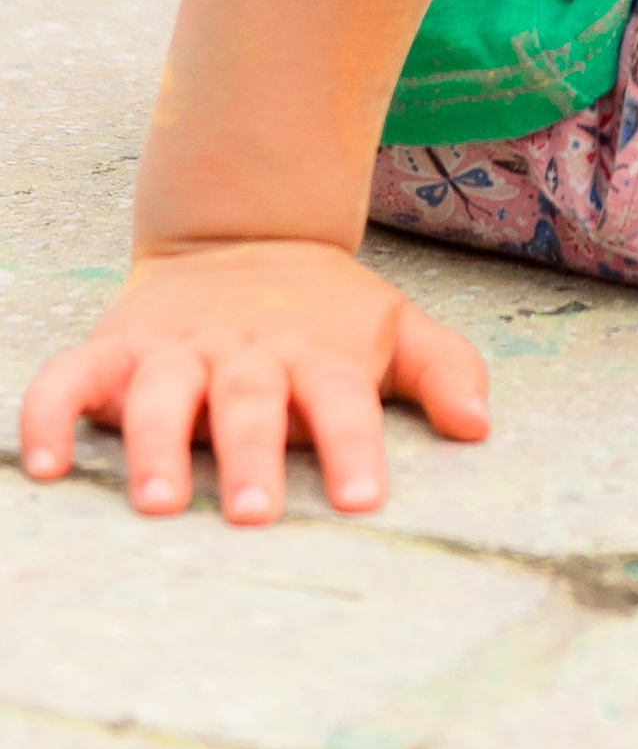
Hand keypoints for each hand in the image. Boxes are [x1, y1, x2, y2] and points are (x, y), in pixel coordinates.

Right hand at [17, 239, 489, 522]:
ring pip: (163, 395)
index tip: (362, 501)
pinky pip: (71, 378)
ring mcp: (178, 351)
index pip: (342, 402)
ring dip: (158, 445)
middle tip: (254, 516)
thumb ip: (444, 370)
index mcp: (315, 355)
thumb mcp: (393, 326)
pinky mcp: (118, 350)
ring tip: (159, 501)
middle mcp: (245, 355)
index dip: (352, 447)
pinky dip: (51, 415)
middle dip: (252, 457)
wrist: (242, 233)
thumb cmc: (324, 312)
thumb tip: (481, 425)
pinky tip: (45, 466)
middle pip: (250, 403)